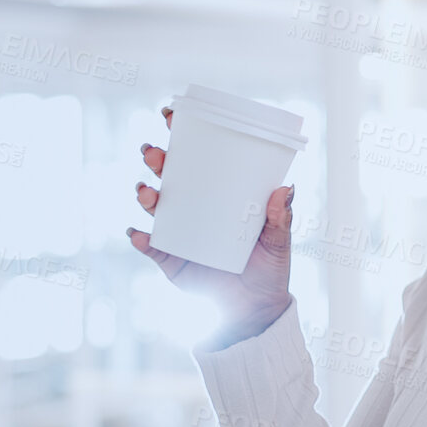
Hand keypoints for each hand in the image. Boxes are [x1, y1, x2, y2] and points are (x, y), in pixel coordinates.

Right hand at [128, 104, 295, 342]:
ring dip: (146, 194)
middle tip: (154, 153)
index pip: (198, 157)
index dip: (181, 134)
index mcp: (219, 194)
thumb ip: (282, 219)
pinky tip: (139, 234)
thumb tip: (286, 188)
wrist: (255, 312)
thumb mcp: (278, 243)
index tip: (171, 115)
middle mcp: (194, 207)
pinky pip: (150, 247)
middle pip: (169, 174)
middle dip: (157, 159)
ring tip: (147, 191)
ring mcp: (179, 232)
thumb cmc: (269, 270)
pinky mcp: (170, 260)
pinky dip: (142, 239)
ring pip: (155, 206)